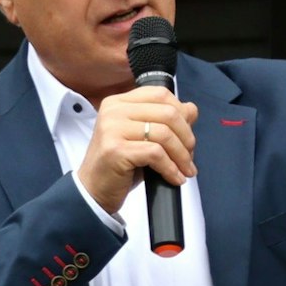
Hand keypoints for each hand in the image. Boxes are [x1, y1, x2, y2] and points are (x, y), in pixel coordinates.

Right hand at [78, 87, 198, 215]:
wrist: (93, 190)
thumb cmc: (119, 165)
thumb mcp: (142, 137)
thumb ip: (164, 121)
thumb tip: (192, 109)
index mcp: (119, 102)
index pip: (160, 94)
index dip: (181, 113)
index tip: (188, 134)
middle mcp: (114, 111)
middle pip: (167, 113)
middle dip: (186, 137)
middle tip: (189, 157)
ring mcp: (112, 129)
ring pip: (164, 134)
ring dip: (181, 156)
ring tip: (185, 170)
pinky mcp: (116, 150)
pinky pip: (156, 154)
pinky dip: (171, 168)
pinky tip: (175, 177)